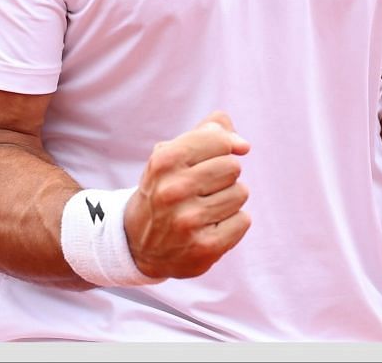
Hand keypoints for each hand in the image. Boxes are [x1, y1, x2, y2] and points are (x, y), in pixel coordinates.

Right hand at [124, 110, 252, 278]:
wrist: (138, 244)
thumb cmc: (164, 189)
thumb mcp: (171, 155)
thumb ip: (206, 134)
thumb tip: (243, 144)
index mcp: (164, 161)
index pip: (218, 139)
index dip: (221, 147)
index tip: (211, 157)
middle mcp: (173, 190)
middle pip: (233, 166)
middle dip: (224, 175)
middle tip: (203, 187)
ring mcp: (188, 220)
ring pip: (240, 193)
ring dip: (228, 199)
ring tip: (205, 208)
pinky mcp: (205, 247)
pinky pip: (243, 220)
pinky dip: (232, 222)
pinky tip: (210, 226)